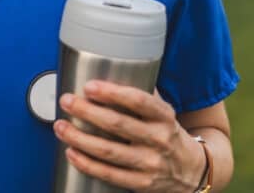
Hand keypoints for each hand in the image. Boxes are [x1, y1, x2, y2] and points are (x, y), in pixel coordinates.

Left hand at [55, 81, 203, 191]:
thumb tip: (114, 71)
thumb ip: (143, 95)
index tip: (90, 86)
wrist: (192, 171)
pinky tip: (71, 152)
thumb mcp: (165, 112)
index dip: (113, 93)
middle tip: (67, 101)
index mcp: (164, 117)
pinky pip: (109, 174)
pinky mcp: (141, 183)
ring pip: (109, 151)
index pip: (139, 101)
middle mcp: (159, 139)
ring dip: (80, 138)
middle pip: (118, 125)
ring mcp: (150, 164)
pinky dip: (87, 163)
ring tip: (61, 127)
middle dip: (87, 112)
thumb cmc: (169, 134)